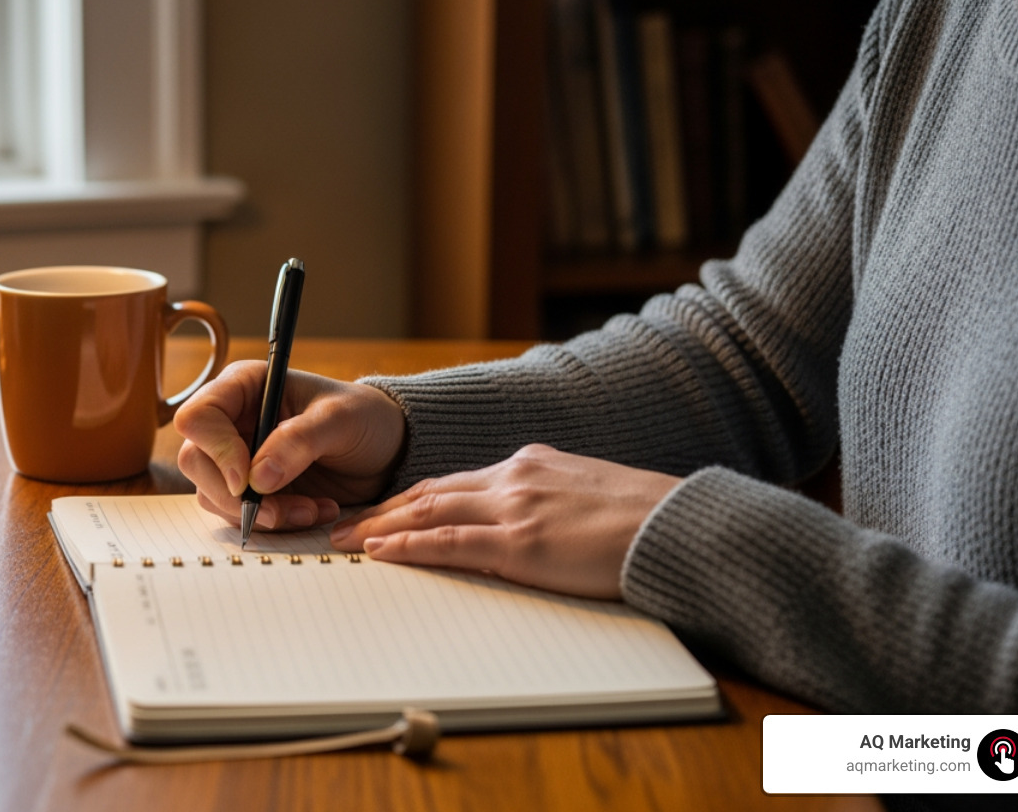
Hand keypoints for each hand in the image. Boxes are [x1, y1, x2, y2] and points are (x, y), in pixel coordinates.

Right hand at [174, 361, 405, 530]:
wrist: (387, 449)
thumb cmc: (364, 417)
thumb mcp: (340, 419)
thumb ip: (299, 441)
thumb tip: (257, 477)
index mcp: (245, 387)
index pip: (198, 417)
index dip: (215, 450)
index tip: (246, 479)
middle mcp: (233, 421)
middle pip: (196, 461)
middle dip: (234, 495)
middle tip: (279, 511)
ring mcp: (238, 457)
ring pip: (214, 494)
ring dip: (261, 513)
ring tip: (312, 509)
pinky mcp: (252, 488)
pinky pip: (240, 514)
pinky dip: (275, 521)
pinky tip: (313, 511)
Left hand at [328, 444, 680, 598]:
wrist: (676, 525)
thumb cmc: (642, 518)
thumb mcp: (585, 494)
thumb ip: (547, 499)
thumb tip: (530, 520)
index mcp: (529, 464)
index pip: (453, 481)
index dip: (409, 498)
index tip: (379, 509)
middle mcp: (514, 476)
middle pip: (429, 492)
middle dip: (380, 510)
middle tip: (341, 524)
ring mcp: (515, 507)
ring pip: (428, 512)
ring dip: (379, 528)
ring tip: (342, 540)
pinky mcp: (522, 542)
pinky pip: (450, 543)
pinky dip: (409, 546)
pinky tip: (380, 552)